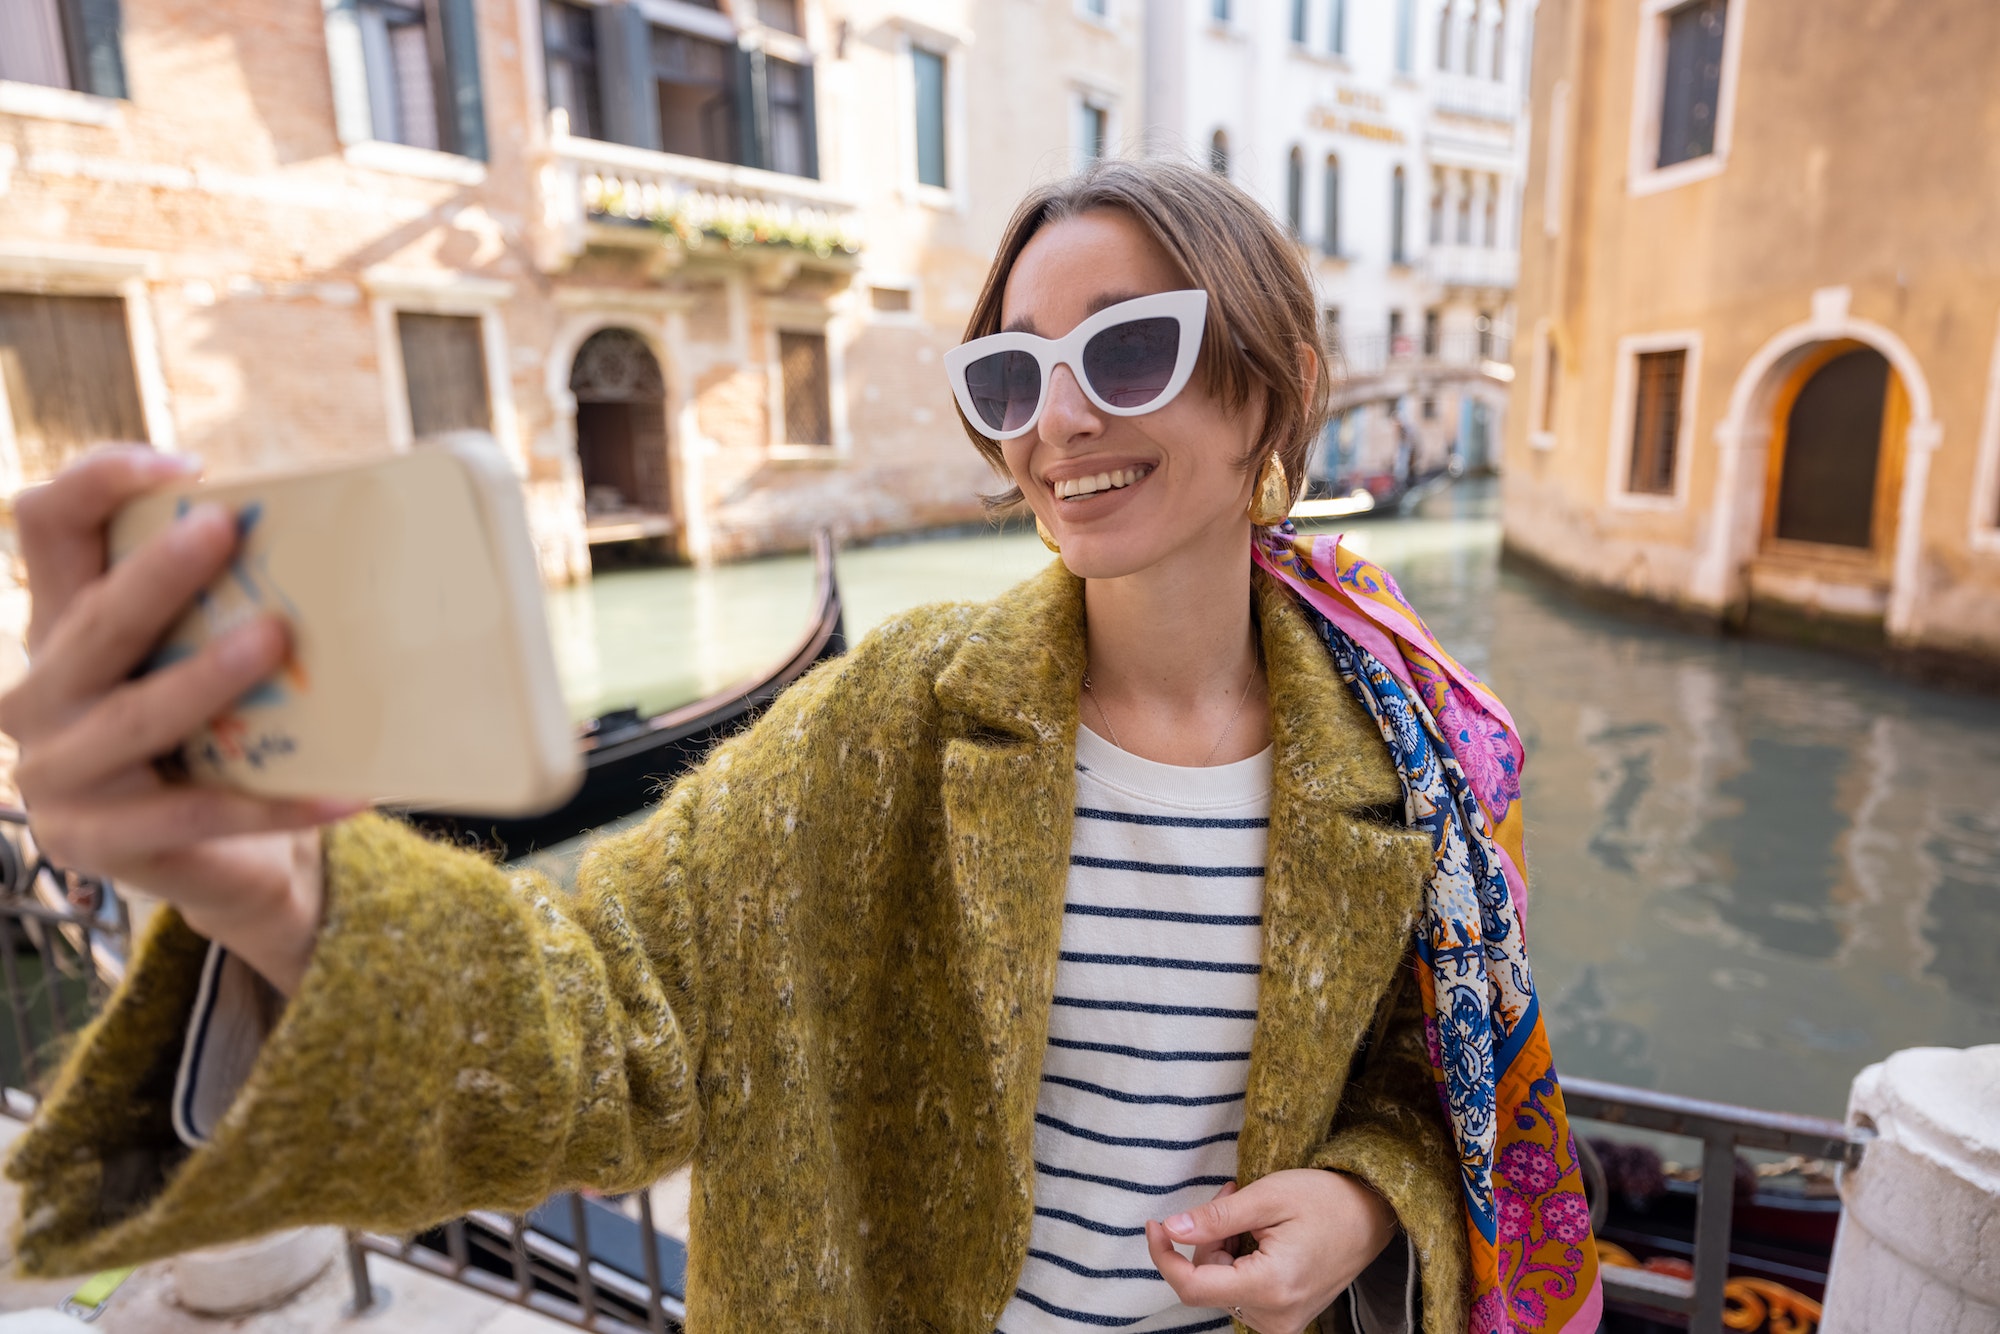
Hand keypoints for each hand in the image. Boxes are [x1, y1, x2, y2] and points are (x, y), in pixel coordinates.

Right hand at [0, 445, 360, 994]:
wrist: (222, 861)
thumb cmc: (216, 738)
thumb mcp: (197, 658)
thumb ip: (224, 603)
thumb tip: (325, 532)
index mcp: (60, 628)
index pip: (46, 526)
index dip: (99, 482)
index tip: (186, 468)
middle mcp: (41, 695)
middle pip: (95, 622)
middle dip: (158, 575)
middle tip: (224, 531)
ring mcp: (60, 774)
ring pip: (138, 716)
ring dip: (206, 677)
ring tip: (274, 641)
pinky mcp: (99, 842)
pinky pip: (200, 813)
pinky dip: (278, 803)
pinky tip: (346, 791)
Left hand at [1145, 1169, 1397, 1333]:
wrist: (1372, 1216)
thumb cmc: (1325, 1200)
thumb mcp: (1266, 1197)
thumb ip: (1215, 1219)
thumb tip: (1171, 1229)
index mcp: (1269, 1287)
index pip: (1192, 1286)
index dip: (1163, 1255)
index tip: (1154, 1224)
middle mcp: (1274, 1317)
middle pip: (1207, 1282)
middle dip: (1206, 1239)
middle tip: (1230, 1198)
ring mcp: (1281, 1323)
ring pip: (1221, 1286)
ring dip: (1223, 1249)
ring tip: (1251, 1216)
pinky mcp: (1284, 1318)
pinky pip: (1240, 1292)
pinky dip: (1238, 1262)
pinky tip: (1257, 1236)